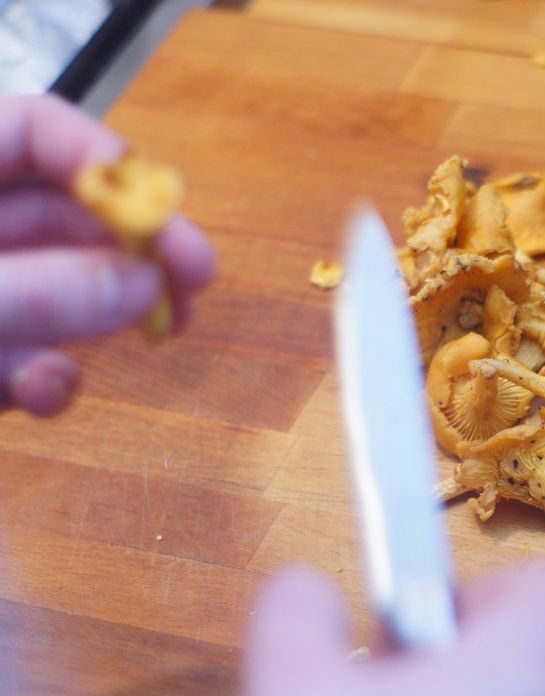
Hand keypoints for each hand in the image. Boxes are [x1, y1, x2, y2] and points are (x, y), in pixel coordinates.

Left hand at [0, 94, 215, 415]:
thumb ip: (34, 291)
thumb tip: (142, 288)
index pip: (31, 133)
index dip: (100, 156)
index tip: (162, 204)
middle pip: (61, 218)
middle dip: (134, 247)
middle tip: (200, 276)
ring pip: (54, 293)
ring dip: (106, 318)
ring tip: (163, 331)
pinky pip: (21, 362)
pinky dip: (45, 381)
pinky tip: (51, 390)